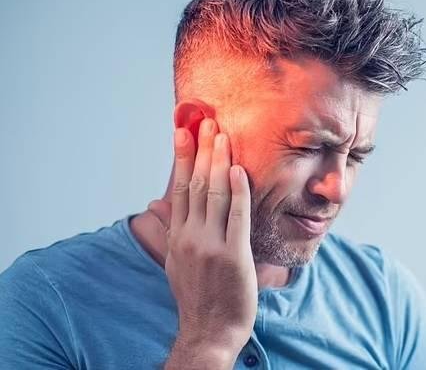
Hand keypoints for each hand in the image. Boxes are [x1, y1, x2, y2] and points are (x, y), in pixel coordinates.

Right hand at [161, 118, 256, 358]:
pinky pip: (236, 215)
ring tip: (222, 136)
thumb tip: (157, 203)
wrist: (210, 331)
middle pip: (194, 184)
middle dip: (201, 150)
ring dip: (218, 161)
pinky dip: (238, 190)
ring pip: (213, 193)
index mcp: (177, 236)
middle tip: (206, 122)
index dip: (180, 157)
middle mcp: (190, 236)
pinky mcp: (233, 255)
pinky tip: (239, 169)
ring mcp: (210, 245)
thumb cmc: (198, 295)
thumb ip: (173, 229)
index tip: (182, 131)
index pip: (178, 188)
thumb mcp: (177, 261)